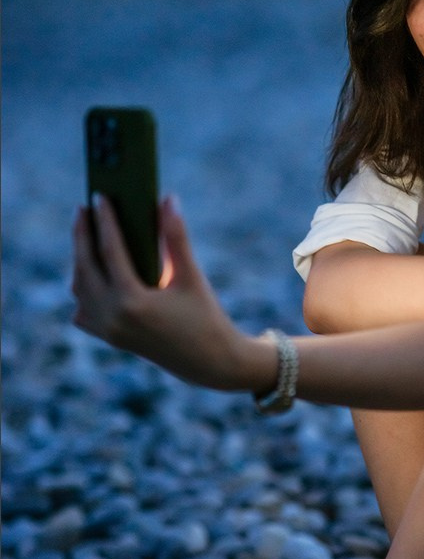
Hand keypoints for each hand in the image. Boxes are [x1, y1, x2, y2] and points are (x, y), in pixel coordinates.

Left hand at [72, 195, 254, 390]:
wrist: (209, 362)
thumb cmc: (205, 316)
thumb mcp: (191, 276)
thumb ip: (176, 237)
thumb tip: (168, 199)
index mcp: (133, 302)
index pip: (110, 251)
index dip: (104, 221)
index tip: (99, 197)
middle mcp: (114, 317)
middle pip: (85, 266)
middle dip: (82, 235)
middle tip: (84, 208)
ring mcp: (108, 330)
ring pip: (80, 288)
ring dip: (80, 259)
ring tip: (87, 233)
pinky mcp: (110, 338)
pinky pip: (84, 309)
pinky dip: (83, 288)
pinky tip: (91, 270)